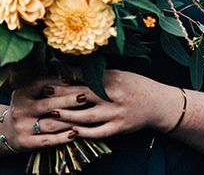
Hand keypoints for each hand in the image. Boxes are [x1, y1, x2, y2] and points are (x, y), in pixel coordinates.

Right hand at [0, 78, 82, 151]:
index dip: (58, 82)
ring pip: (51, 123)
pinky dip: (62, 137)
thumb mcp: (29, 94)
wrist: (6, 132)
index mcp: (21, 94)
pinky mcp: (26, 143)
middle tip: (84, 96)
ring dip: (70, 119)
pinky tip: (74, 133)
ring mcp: (23, 128)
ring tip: (86, 114)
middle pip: (48, 104)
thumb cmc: (26, 108)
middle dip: (68, 100)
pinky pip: (48, 140)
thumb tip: (71, 77)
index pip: (41, 85)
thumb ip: (46, 85)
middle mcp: (20, 110)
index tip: (74, 80)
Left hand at [46, 70, 185, 139]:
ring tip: (52, 115)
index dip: (66, 77)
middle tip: (44, 94)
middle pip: (82, 94)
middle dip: (62, 95)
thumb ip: (100, 74)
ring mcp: (116, 112)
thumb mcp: (120, 73)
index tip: (51, 76)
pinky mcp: (119, 128)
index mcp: (113, 77)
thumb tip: (75, 70)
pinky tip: (71, 132)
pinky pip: (98, 132)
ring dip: (68, 116)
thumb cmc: (136, 85)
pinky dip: (84, 133)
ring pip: (87, 116)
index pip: (85, 76)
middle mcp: (113, 94)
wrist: (158, 103)